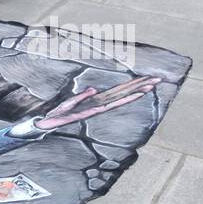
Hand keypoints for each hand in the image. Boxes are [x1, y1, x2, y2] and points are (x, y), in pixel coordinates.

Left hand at [33, 76, 161, 131]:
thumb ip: (81, 96)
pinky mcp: (87, 113)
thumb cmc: (56, 114)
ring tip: (150, 86)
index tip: (148, 78)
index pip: (118, 92)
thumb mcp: (70, 102)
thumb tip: (93, 89)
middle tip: (159, 79)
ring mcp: (95, 109)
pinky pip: (105, 105)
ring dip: (135, 92)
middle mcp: (99, 105)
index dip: (133, 85)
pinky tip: (127, 96)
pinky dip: (117, 101)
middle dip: (141, 86)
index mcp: (97, 101)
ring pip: (119, 99)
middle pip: (123, 93)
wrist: (43, 124)